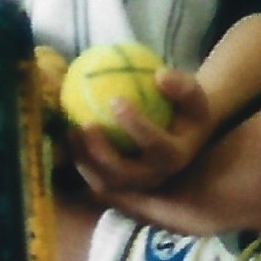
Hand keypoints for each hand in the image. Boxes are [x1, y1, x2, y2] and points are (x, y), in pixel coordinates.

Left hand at [61, 65, 212, 195]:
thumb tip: (161, 75)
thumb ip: (182, 85)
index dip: (135, 126)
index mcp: (176, 157)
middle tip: (85, 123)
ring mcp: (135, 185)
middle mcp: (155, 177)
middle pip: (125, 174)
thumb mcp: (194, 94)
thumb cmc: (186, 108)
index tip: (115, 99)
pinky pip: (94, 178)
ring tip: (70, 130)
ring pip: (105, 182)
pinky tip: (66, 135)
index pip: (155, 146)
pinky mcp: (119, 185)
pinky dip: (80, 161)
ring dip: (84, 160)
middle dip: (102, 153)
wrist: (184, 133)